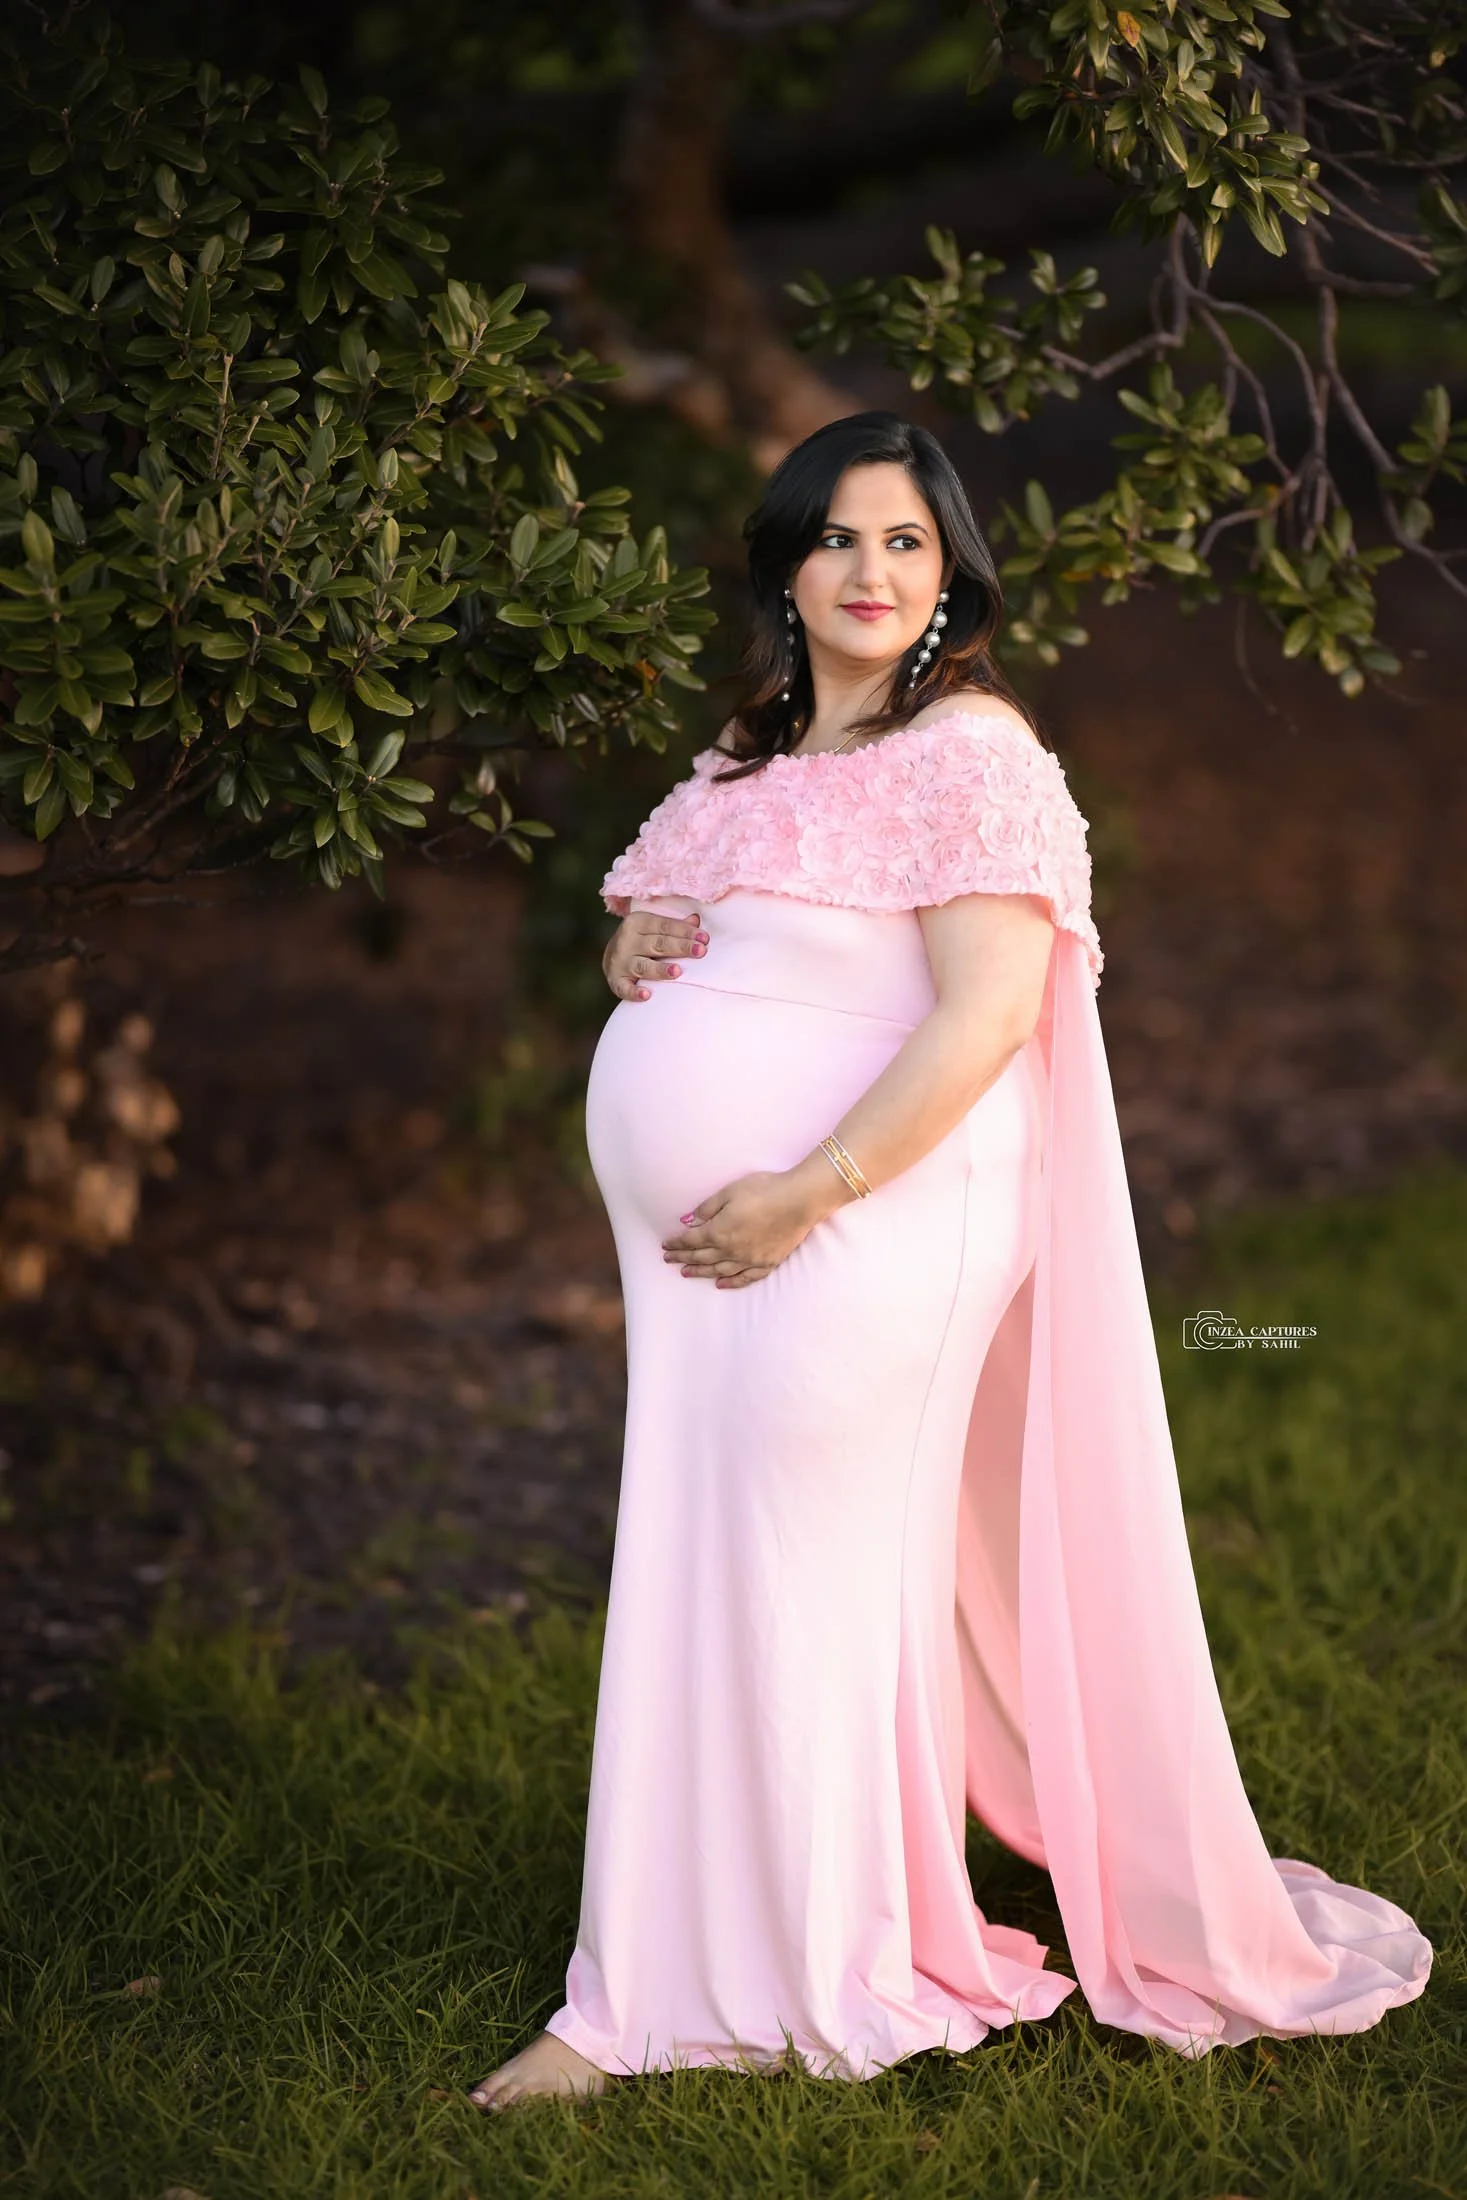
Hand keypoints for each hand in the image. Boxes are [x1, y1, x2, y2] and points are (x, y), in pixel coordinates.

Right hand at [603, 911, 708, 1001]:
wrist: (610, 957)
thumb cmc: (641, 941)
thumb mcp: (653, 928)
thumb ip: (674, 926)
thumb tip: (696, 920)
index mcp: (637, 922)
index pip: (665, 926)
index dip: (685, 931)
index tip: (704, 938)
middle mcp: (627, 941)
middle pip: (657, 944)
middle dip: (680, 947)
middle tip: (700, 951)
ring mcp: (620, 962)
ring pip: (643, 966)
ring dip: (660, 969)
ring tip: (677, 971)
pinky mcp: (616, 981)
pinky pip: (625, 988)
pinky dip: (634, 992)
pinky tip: (647, 995)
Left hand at [661, 1165, 844, 1288]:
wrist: (800, 1200)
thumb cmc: (765, 1190)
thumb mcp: (730, 1191)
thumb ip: (707, 1208)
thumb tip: (687, 1220)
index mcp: (719, 1232)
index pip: (691, 1241)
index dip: (676, 1243)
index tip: (665, 1245)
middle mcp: (731, 1250)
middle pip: (701, 1257)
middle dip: (683, 1258)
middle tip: (669, 1260)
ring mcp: (750, 1260)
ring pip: (719, 1270)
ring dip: (700, 1272)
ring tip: (686, 1273)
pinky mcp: (767, 1263)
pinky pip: (745, 1278)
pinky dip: (730, 1282)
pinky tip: (721, 1284)